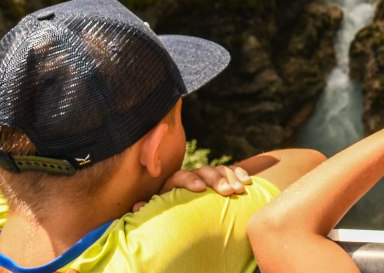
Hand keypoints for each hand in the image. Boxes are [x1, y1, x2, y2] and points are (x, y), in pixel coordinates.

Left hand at [135, 164, 251, 210]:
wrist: (183, 211)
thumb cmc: (170, 215)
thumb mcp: (158, 211)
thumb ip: (149, 208)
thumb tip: (136, 207)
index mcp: (174, 183)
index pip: (181, 176)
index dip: (190, 180)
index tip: (200, 189)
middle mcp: (192, 176)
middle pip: (205, 171)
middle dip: (217, 180)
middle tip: (228, 192)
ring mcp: (208, 176)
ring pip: (220, 169)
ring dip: (231, 178)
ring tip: (240, 189)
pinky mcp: (221, 178)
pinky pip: (232, 171)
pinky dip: (240, 174)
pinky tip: (248, 182)